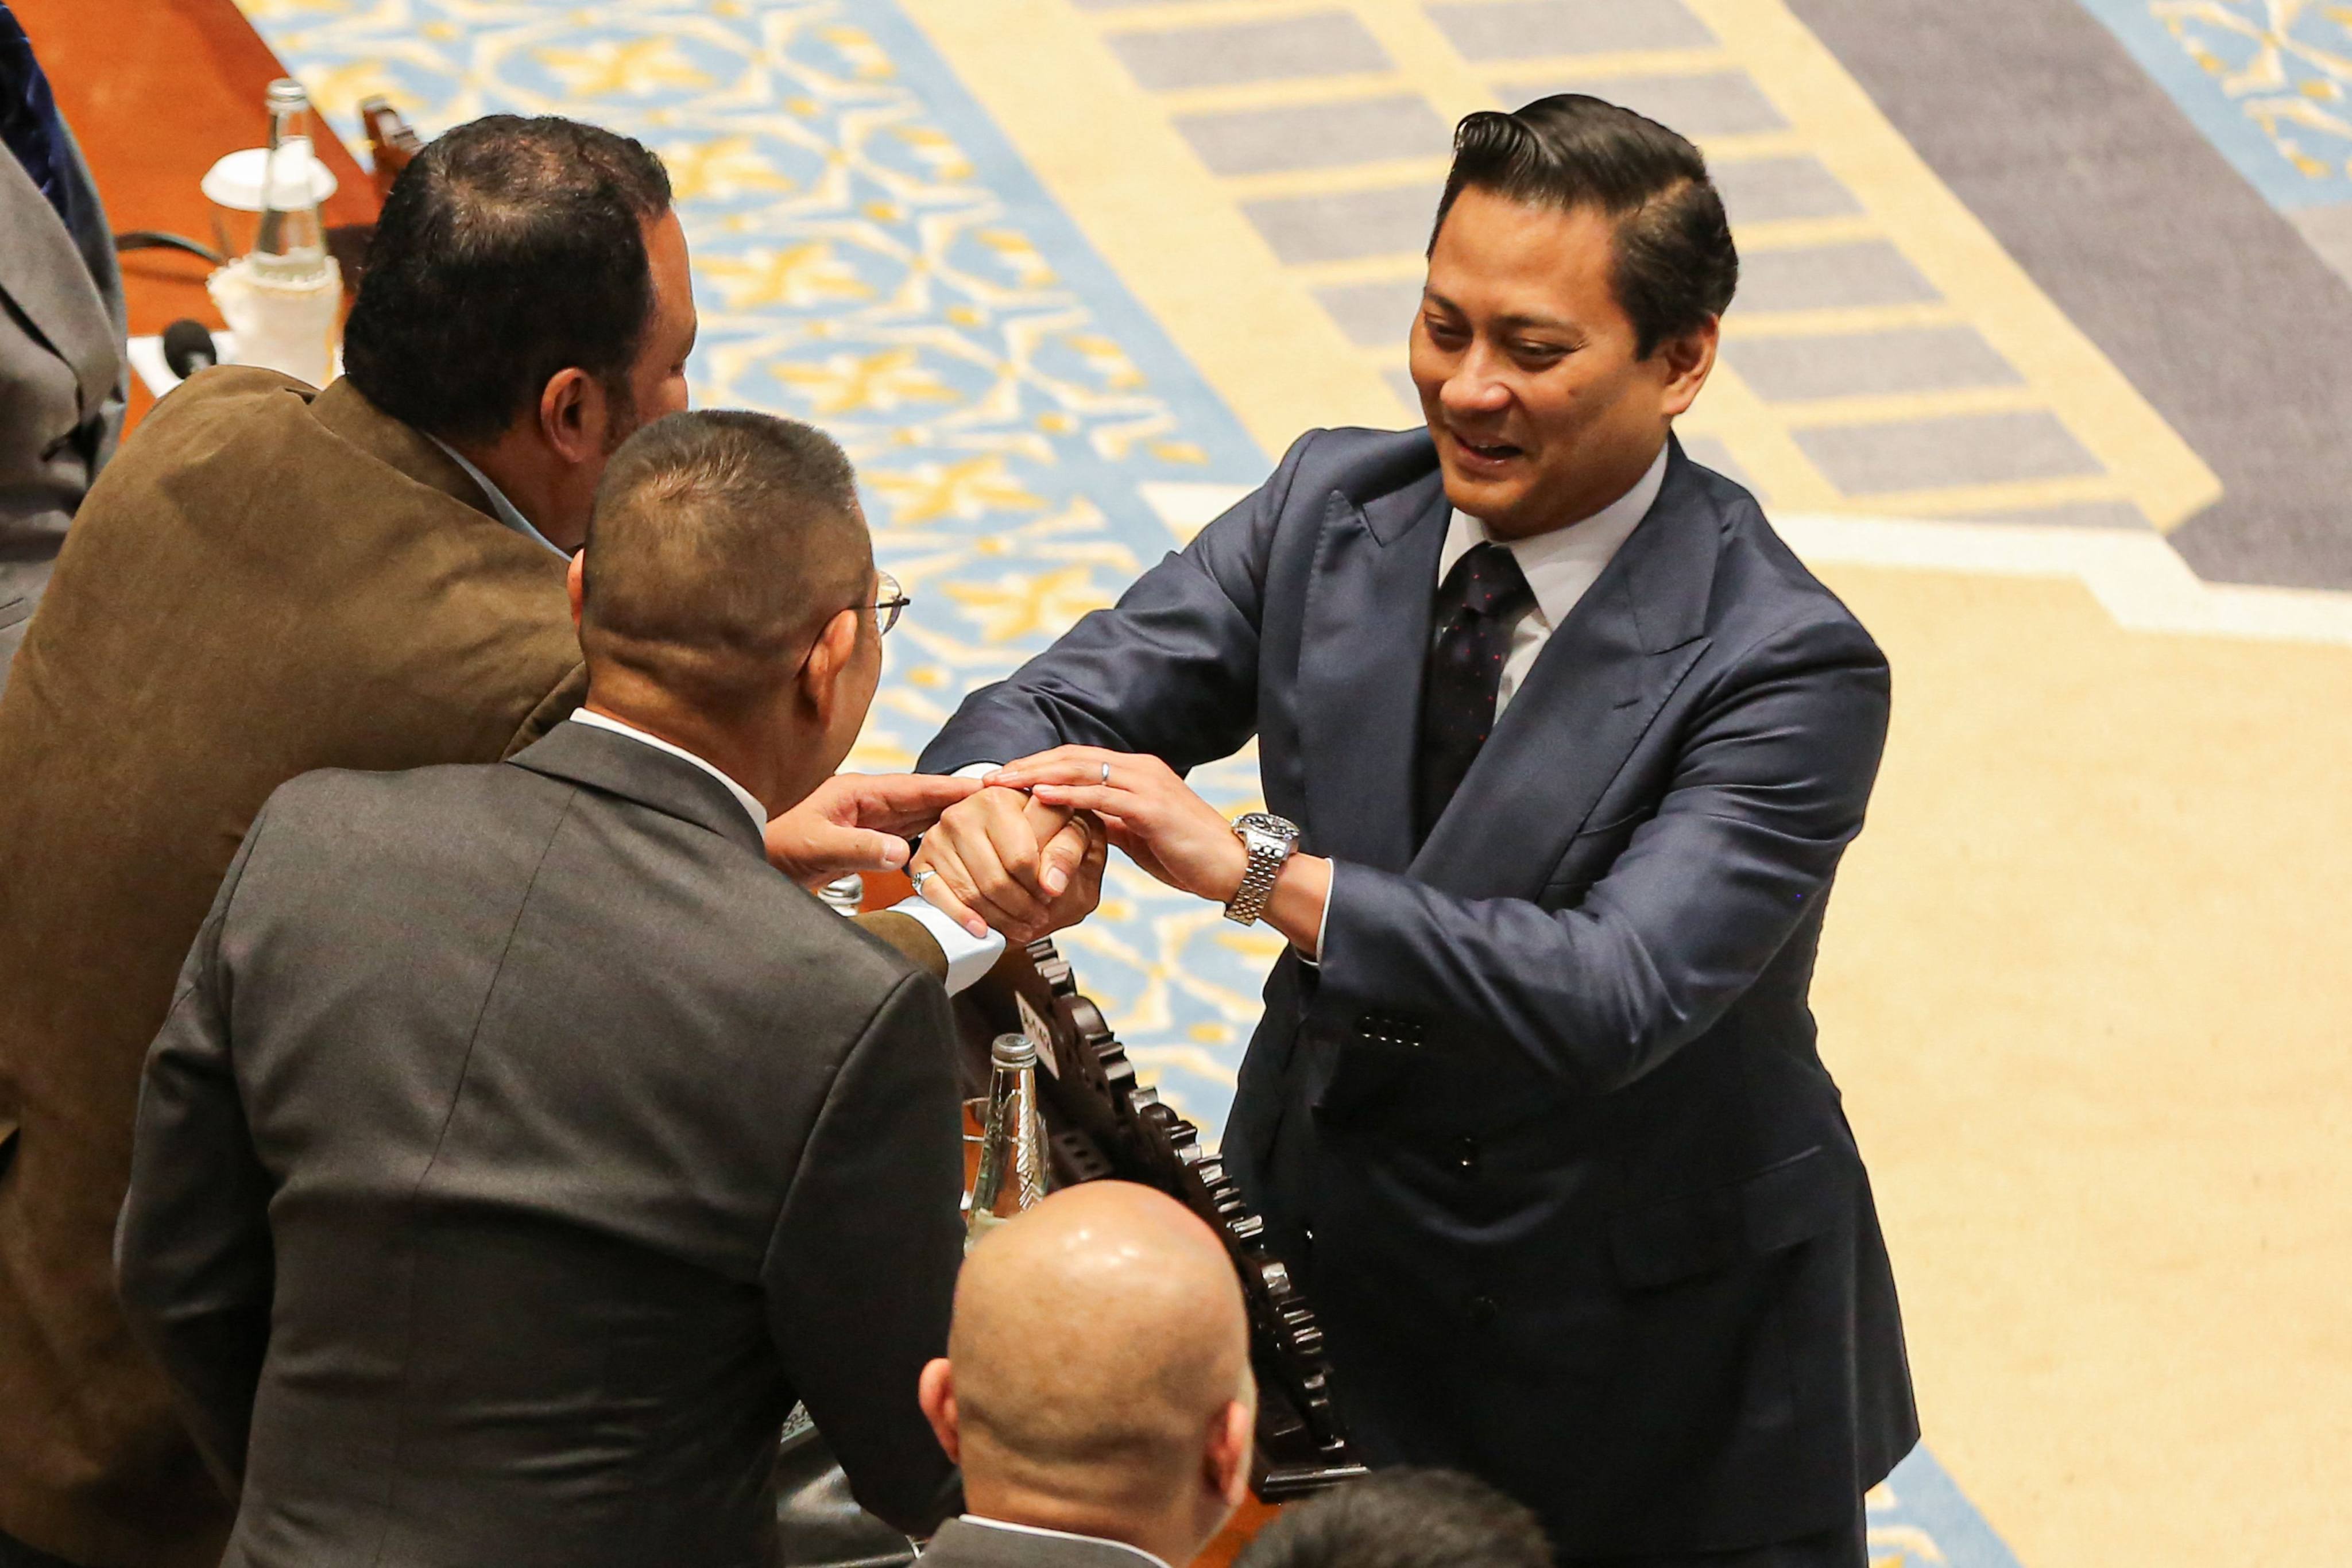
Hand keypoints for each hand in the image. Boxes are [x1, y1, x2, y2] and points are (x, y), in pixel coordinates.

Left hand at [765, 773, 981, 886]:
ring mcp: (866, 822)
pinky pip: (905, 838)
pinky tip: (951, 848)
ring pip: (918, 818)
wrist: (746, 860)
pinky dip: (930, 841)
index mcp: (858, 792)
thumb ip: (859, 849)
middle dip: (961, 800)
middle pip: (924, 799)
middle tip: (1003, 803)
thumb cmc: (772, 845)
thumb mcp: (816, 846)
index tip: (988, 786)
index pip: (916, 787)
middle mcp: (867, 803)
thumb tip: (904, 854)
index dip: (953, 786)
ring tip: (988, 823)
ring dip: (950, 820)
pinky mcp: (862, 843)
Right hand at [911, 787, 1105, 941]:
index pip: (1021, 860)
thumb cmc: (1040, 826)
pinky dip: (961, 917)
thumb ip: (1067, 850)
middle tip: (1038, 919)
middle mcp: (962, 813)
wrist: (1002, 821)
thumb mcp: (1068, 828)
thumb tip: (1052, 886)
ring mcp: (938, 836)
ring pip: (971, 893)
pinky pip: (937, 896)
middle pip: (995, 880)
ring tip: (1021, 927)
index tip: (1051, 897)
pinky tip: (982, 929)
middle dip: (1021, 908)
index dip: (1041, 888)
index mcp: (998, 798)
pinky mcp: (921, 859)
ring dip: (999, 918)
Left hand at [984, 748, 1246, 905]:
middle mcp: (1140, 769)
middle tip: (989, 777)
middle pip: (1072, 757)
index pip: (1077, 760)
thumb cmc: (1188, 855)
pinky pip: (1101, 797)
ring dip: (1037, 776)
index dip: (1039, 765)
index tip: (1005, 777)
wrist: (1234, 869)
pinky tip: (1039, 797)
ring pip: (1081, 770)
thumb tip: (1079, 822)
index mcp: (1136, 772)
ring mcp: (1146, 785)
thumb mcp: (1139, 834)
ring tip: (1003, 783)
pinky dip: (1067, 795)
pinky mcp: (1151, 808)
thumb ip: (1111, 821)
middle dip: (1028, 765)